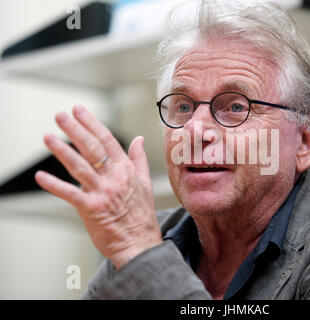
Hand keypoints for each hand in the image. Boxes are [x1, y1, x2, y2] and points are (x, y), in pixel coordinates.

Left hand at [35, 105, 161, 268]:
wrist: (140, 243)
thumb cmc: (141, 215)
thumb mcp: (145, 182)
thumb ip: (139, 159)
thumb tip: (139, 139)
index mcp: (126, 170)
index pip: (108, 141)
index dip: (92, 124)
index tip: (80, 111)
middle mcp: (114, 178)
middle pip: (92, 148)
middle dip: (75, 130)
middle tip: (61, 115)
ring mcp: (103, 193)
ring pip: (80, 167)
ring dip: (62, 151)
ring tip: (48, 137)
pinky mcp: (92, 209)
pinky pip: (70, 194)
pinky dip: (55, 185)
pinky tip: (41, 176)